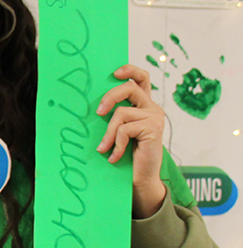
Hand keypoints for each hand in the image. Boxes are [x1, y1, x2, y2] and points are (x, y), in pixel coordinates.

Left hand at [96, 64, 166, 217]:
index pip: (142, 78)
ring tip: (104, 148)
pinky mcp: (154, 129)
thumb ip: (113, 114)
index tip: (114, 72)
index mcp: (144, 104)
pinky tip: (113, 156)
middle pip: (130, 88)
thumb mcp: (118, 130)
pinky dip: (115, 144)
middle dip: (110, 97)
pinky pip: (125, 129)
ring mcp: (155, 117)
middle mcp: (152, 107)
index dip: (130, 70)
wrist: (141, 177)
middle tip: (98, 112)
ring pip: (122, 113)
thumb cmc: (126, 153)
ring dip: (108, 133)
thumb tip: (93, 106)